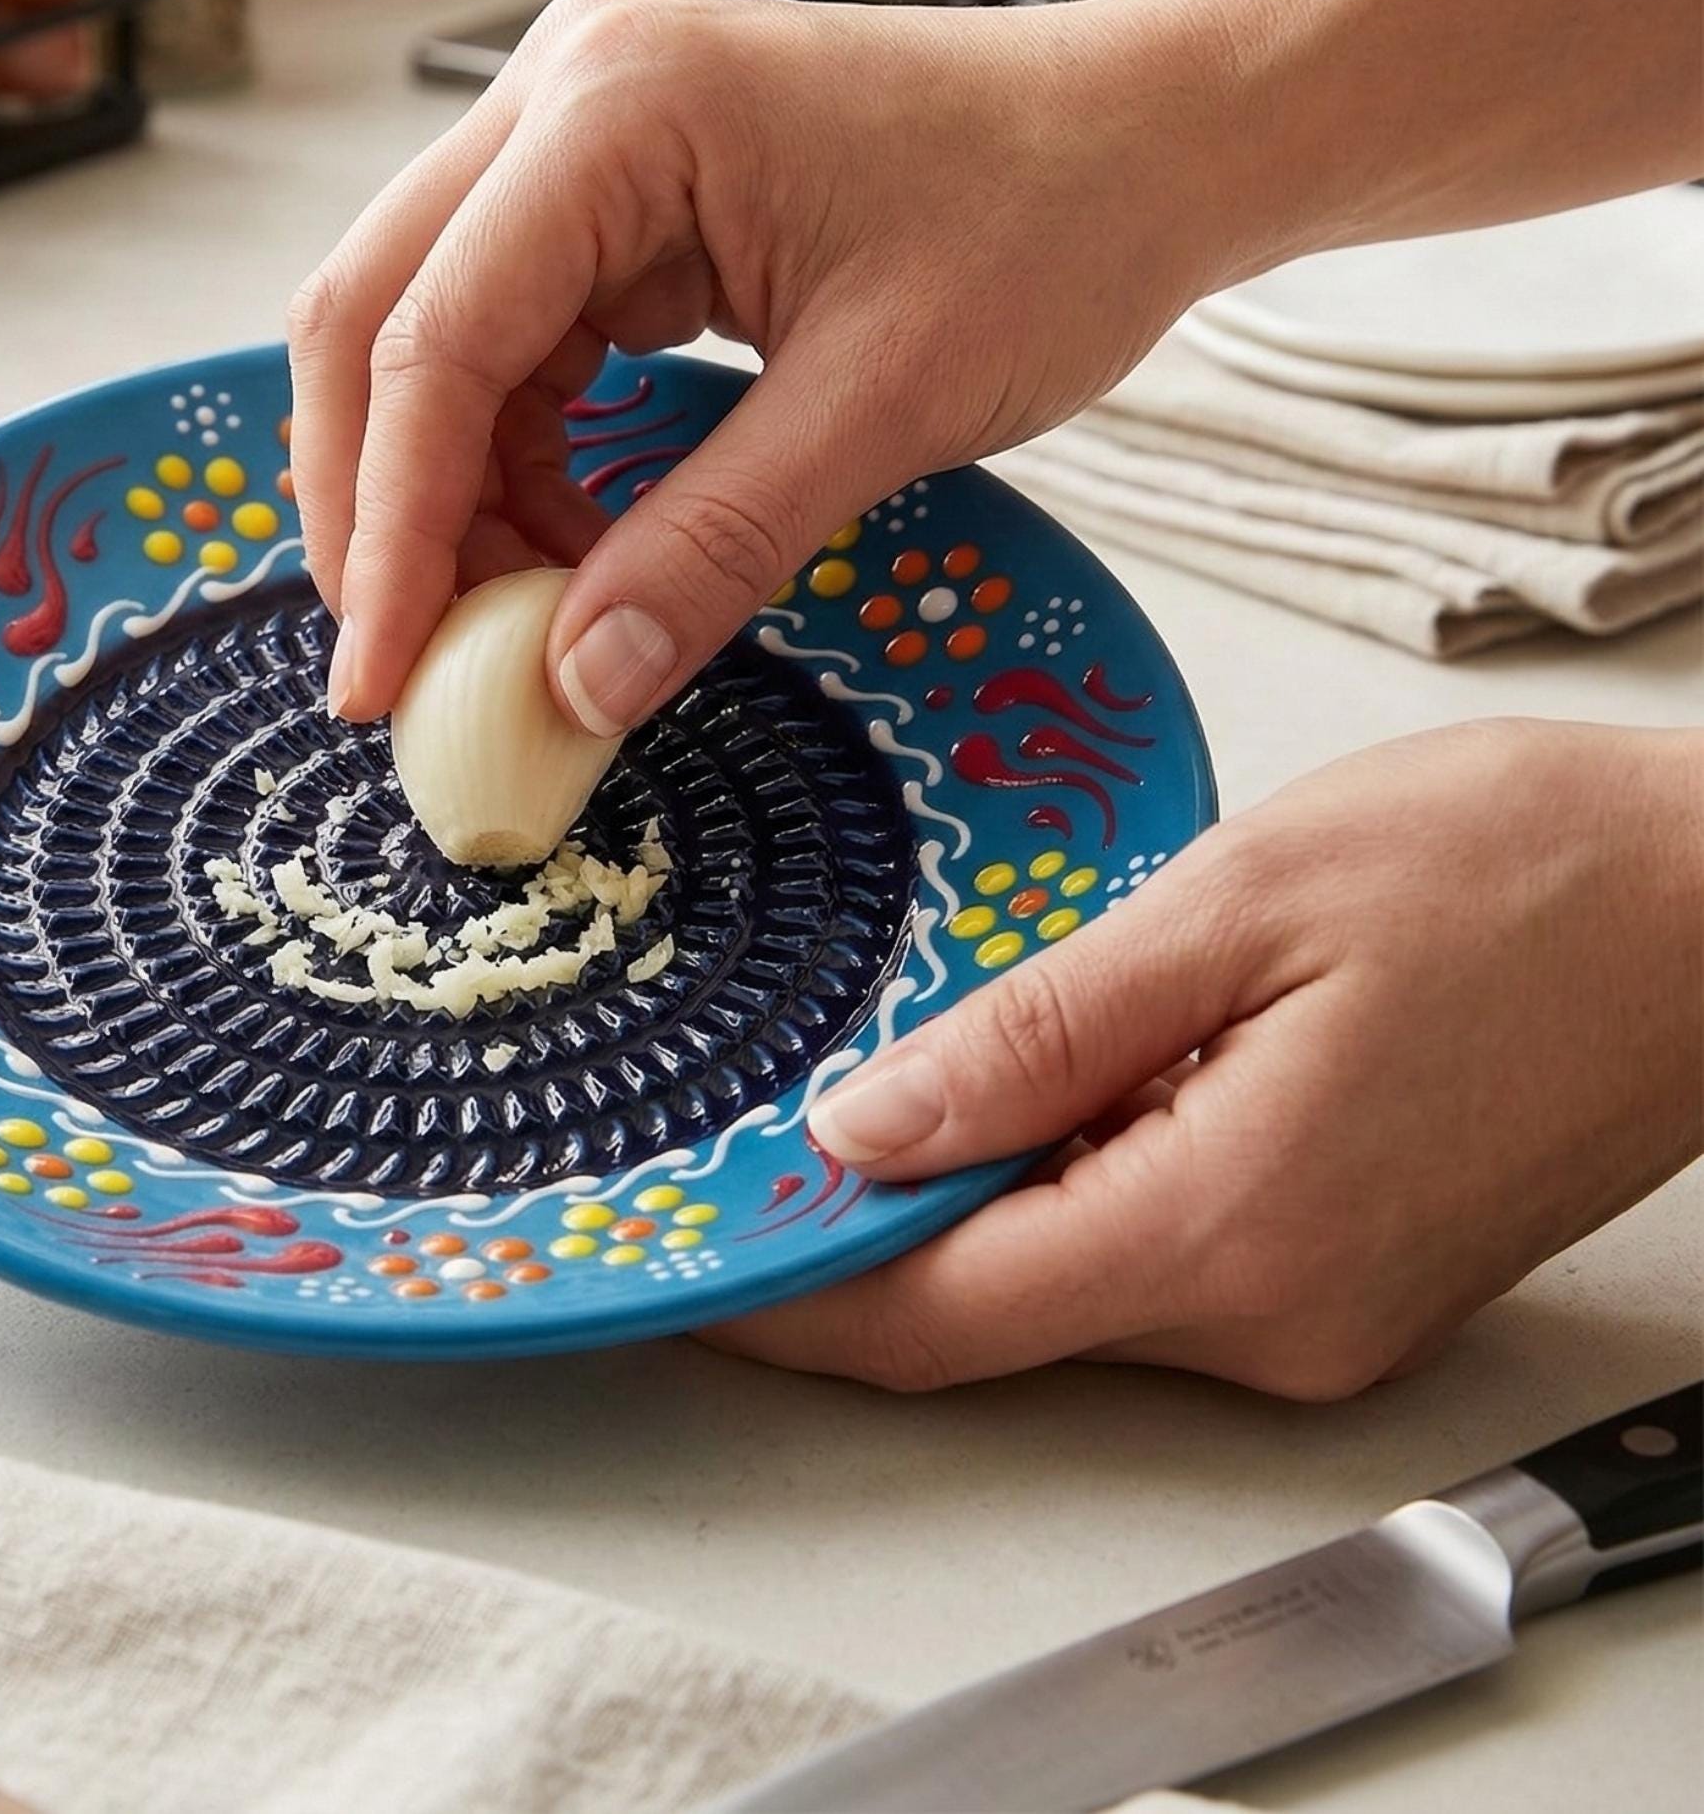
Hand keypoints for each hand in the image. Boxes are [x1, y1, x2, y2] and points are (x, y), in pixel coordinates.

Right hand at [288, 0, 1230, 726]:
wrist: (1150, 134)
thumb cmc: (1053, 221)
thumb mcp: (885, 401)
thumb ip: (713, 546)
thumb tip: (569, 688)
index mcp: (619, 108)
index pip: (435, 336)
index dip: (393, 526)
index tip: (380, 679)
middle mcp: (561, 90)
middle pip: (374, 315)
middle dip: (377, 503)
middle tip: (402, 666)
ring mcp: (575, 129)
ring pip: (423, 332)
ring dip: (442, 488)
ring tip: (516, 617)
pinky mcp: (607, 187)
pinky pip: (502, 334)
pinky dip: (509, 453)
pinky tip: (569, 542)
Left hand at [702, 720, 1703, 1399]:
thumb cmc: (1515, 871)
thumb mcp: (1235, 905)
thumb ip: (1037, 1036)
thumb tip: (864, 1128)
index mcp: (1229, 1226)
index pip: (939, 1314)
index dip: (784, 1297)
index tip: (671, 1258)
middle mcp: (1272, 1314)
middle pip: (988, 1316)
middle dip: (840, 1246)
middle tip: (716, 1147)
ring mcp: (1317, 1312)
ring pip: (1063, 1289)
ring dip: (943, 1210)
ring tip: (834, 1097)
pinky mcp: (1344, 1274)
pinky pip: (1148, 1257)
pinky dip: (1047, 1195)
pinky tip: (1002, 1101)